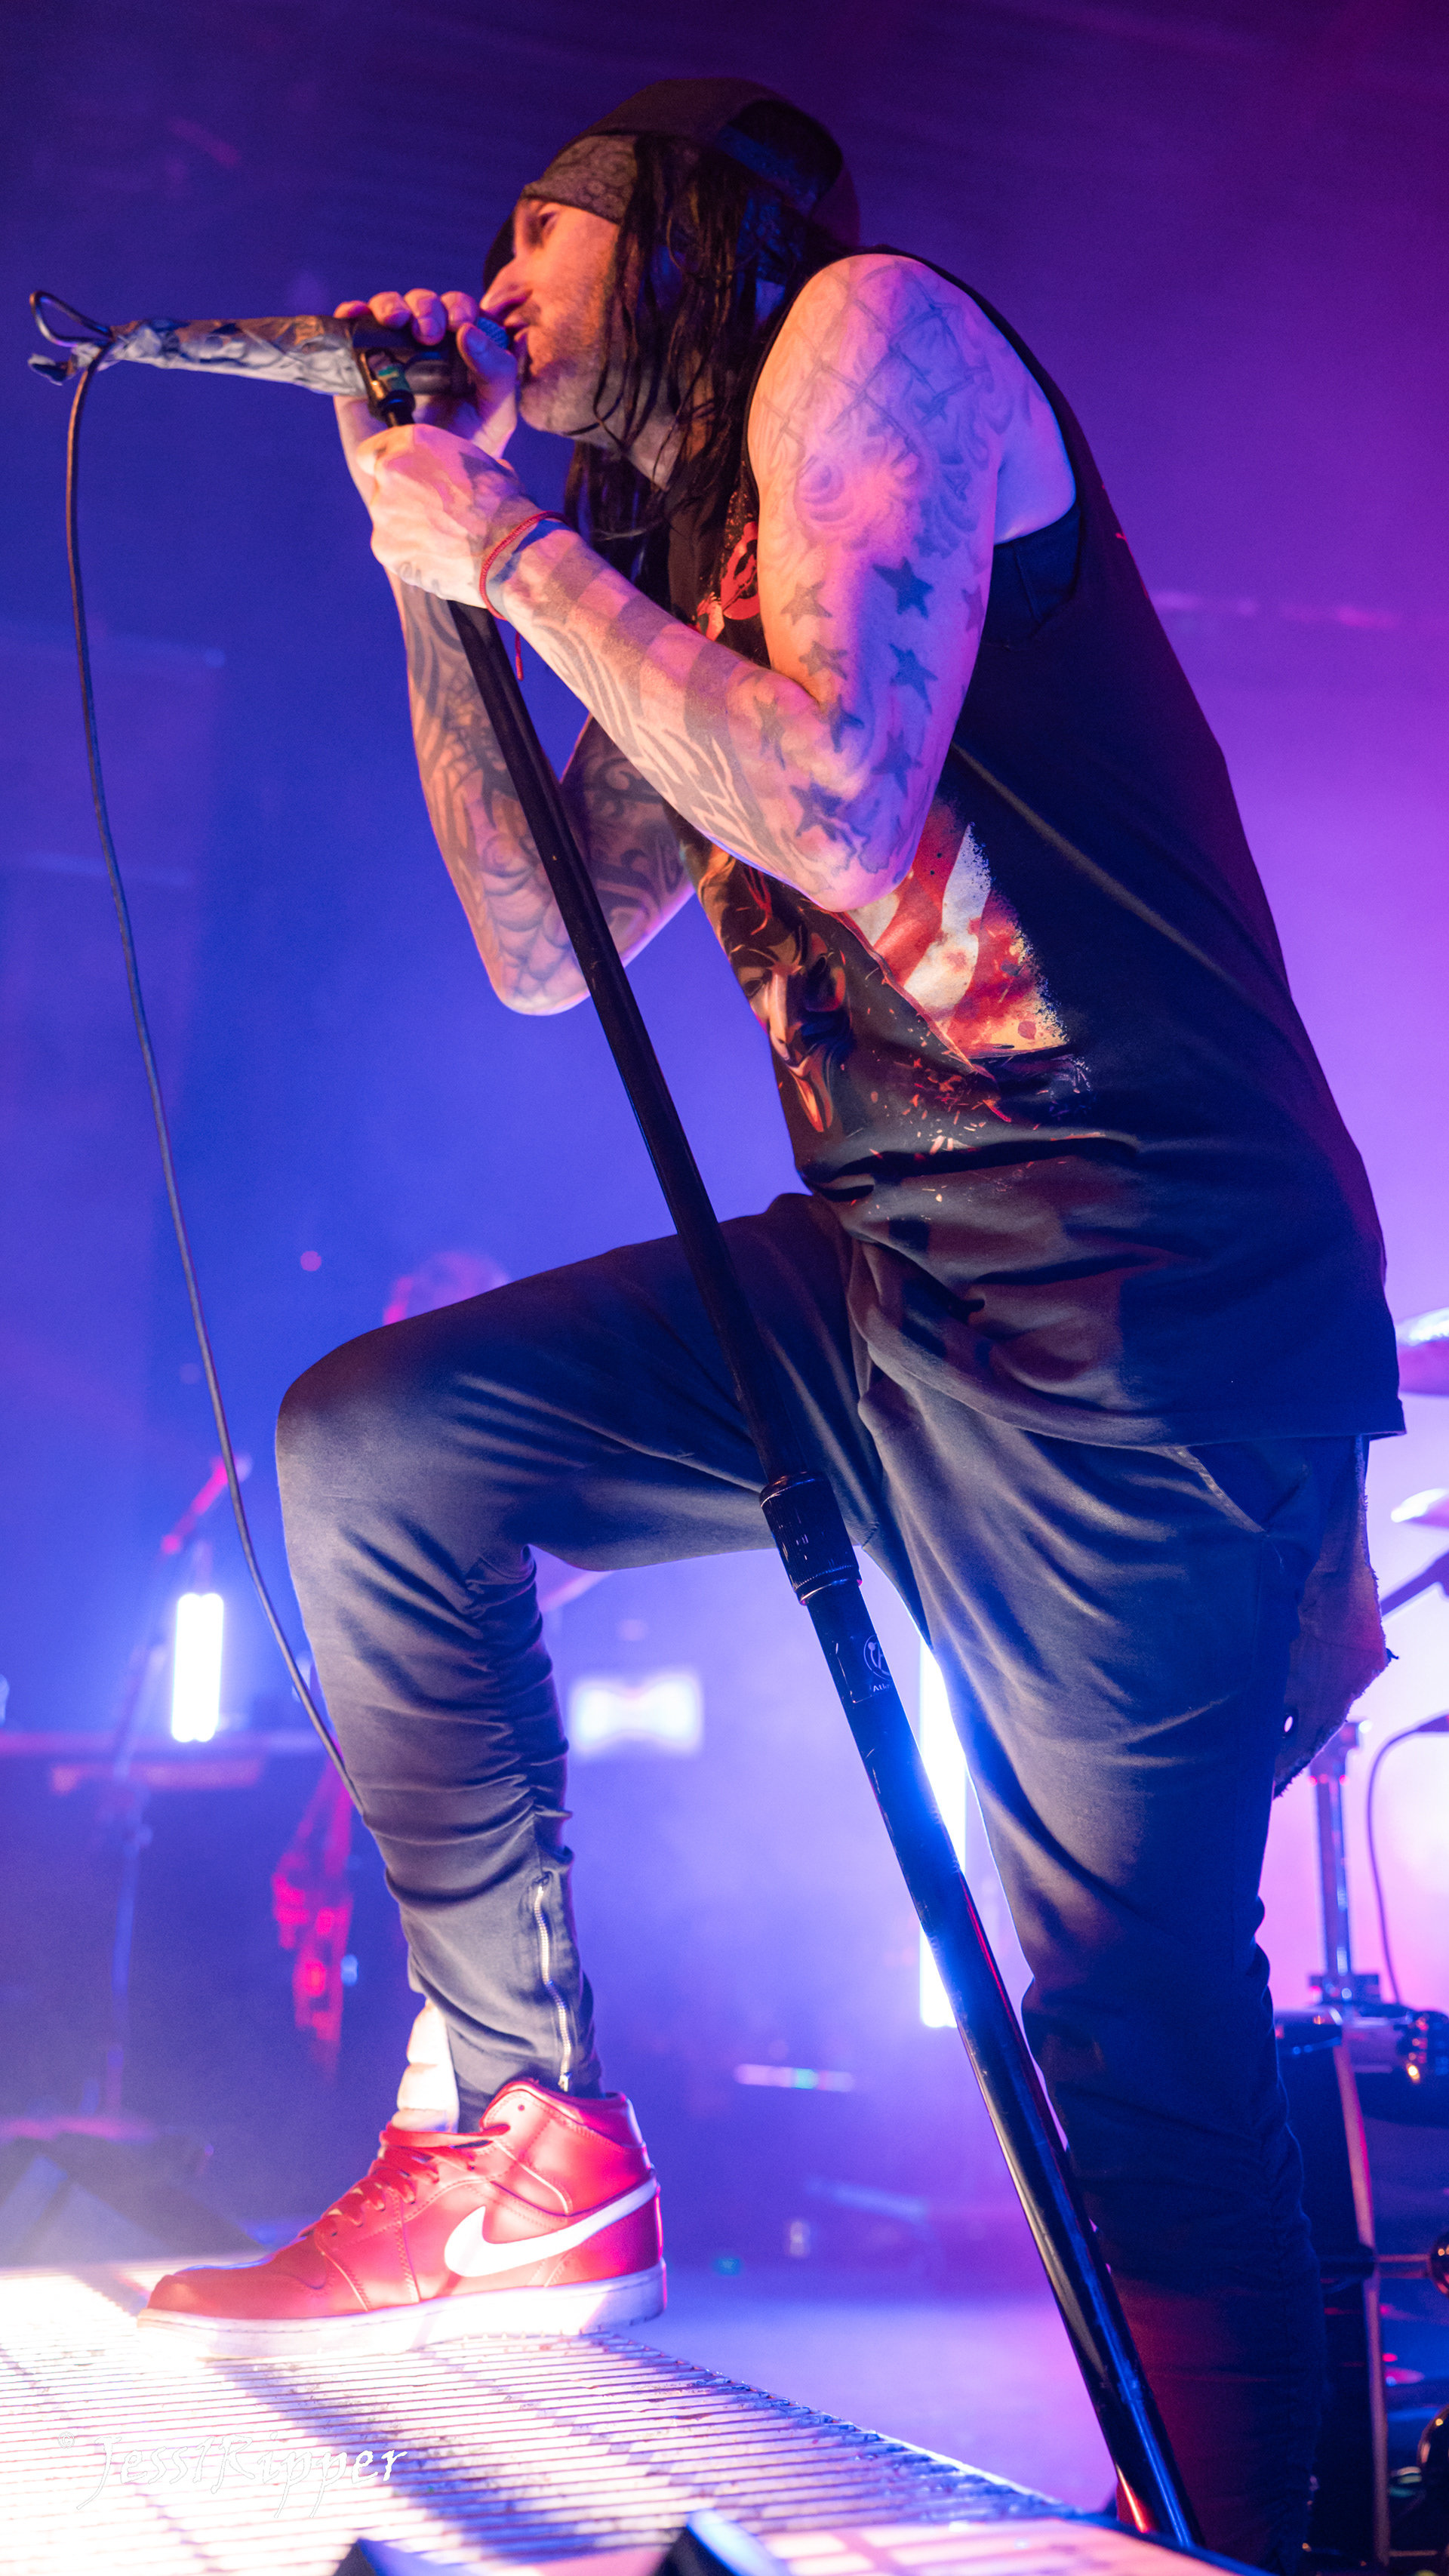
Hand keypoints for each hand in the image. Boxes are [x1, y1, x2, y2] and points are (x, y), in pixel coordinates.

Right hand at [331, 288, 516, 496]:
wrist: (423, 493)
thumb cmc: (464, 457)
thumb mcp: (497, 416)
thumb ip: (499, 374)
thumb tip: (467, 331)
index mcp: (462, 356)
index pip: (460, 313)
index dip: (460, 308)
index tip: (459, 326)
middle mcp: (426, 351)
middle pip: (424, 305)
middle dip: (426, 307)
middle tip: (427, 332)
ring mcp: (390, 359)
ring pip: (388, 310)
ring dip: (391, 304)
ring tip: (396, 321)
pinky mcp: (358, 373)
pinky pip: (352, 331)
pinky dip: (351, 313)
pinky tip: (356, 314)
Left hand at [354, 420, 536, 605]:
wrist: (506, 551)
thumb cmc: (504, 506)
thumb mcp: (487, 465)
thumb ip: (457, 466)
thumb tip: (464, 475)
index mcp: (411, 443)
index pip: (372, 452)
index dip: (384, 466)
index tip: (399, 480)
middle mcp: (389, 473)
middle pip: (383, 490)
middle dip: (404, 502)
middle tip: (437, 518)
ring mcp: (383, 513)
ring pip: (389, 522)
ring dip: (409, 530)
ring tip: (444, 543)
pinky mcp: (385, 548)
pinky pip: (394, 551)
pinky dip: (411, 556)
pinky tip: (438, 560)